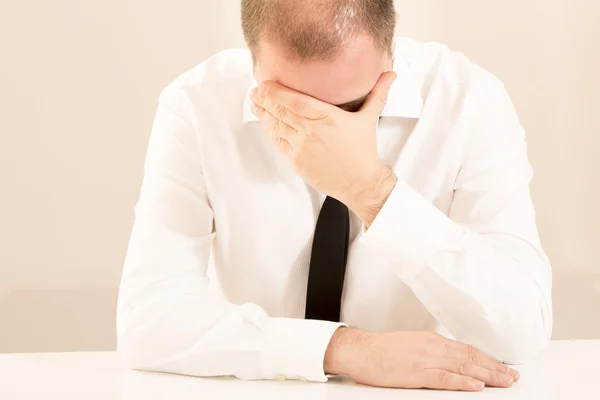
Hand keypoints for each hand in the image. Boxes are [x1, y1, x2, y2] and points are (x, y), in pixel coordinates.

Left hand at [250, 73, 397, 225]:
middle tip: (255, 90)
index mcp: (327, 116)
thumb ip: (377, 93)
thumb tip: (389, 74)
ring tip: (255, 103)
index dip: (275, 91)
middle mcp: (311, 130)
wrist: (361, 182)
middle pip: (280, 110)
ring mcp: (302, 147)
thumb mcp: (369, 118)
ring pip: (276, 126)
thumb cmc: (363, 151)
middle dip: (264, 99)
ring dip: (263, 114)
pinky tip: (265, 122)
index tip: (266, 83)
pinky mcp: (297, 161)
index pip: (294, 99)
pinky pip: (278, 142)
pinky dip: (270, 130)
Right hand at [324, 328, 519, 390]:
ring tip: (505, 381)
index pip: (466, 350)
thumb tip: (448, 360)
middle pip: (470, 358)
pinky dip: (462, 382)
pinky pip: (444, 378)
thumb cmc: (382, 350)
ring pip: (463, 367)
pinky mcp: (416, 373)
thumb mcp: (411, 345)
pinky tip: (476, 386)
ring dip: (487, 375)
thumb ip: (431, 351)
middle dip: (494, 368)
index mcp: (431, 340)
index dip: (487, 359)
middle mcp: (432, 347)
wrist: (361, 350)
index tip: (502, 367)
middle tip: (513, 377)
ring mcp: (425, 360)